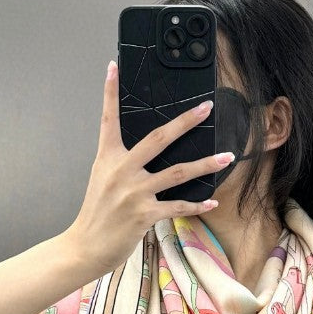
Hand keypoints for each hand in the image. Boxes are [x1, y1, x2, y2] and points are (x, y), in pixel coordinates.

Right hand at [66, 60, 230, 279]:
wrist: (85, 246)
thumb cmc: (96, 214)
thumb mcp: (102, 180)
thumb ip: (121, 163)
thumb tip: (145, 152)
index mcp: (108, 158)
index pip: (108, 119)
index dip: (110, 92)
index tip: (114, 67)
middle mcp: (121, 170)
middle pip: (158, 138)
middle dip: (185, 121)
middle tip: (205, 107)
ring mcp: (134, 192)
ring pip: (177, 172)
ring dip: (205, 164)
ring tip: (227, 157)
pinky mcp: (144, 214)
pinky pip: (178, 206)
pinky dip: (197, 205)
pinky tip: (212, 201)